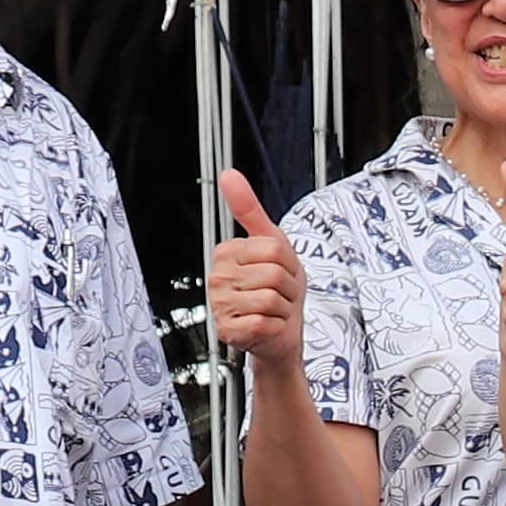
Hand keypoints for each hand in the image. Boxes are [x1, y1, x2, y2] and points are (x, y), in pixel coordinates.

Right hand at [208, 172, 305, 370]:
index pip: (273, 249)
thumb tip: (228, 174)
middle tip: (279, 294)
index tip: (280, 271)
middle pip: (274, 274)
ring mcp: (220, 306)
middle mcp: (217, 278)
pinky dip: (276, 326)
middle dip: (288, 287)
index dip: (288, 263)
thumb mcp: (271, 242)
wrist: (282, 331)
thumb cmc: (278, 288)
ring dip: (283, 308)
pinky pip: (265, 322)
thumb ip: (249, 209)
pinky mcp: (229, 331)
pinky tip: (266, 325)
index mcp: (225, 253)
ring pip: (271, 299)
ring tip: (273, 309)